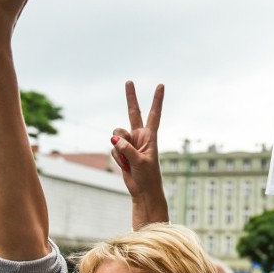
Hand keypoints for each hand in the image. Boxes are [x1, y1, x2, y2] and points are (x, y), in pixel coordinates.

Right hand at [110, 82, 166, 226]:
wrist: (143, 191)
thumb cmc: (148, 177)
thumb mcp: (140, 162)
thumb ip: (127, 149)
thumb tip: (113, 139)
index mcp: (150, 136)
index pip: (154, 114)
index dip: (157, 100)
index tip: (160, 85)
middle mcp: (140, 136)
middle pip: (133, 113)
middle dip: (131, 97)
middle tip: (129, 81)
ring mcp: (130, 143)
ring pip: (116, 135)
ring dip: (119, 148)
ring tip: (128, 161)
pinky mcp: (121, 151)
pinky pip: (113, 148)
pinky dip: (116, 157)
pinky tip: (124, 165)